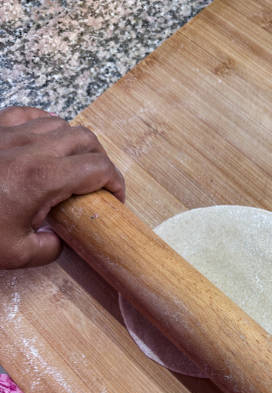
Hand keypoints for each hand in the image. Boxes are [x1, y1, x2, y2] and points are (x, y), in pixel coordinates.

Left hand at [0, 106, 124, 268]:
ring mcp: (10, 132)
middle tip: (98, 183)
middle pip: (85, 138)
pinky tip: (44, 141)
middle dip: (100, 160)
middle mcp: (32, 147)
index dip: (115, 182)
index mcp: (43, 178)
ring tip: (73, 165)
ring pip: (61, 123)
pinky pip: (30, 114)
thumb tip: (60, 239)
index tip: (115, 198)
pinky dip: (47, 125)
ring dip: (76, 143)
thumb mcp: (15, 253)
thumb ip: (49, 248)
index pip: (97, 168)